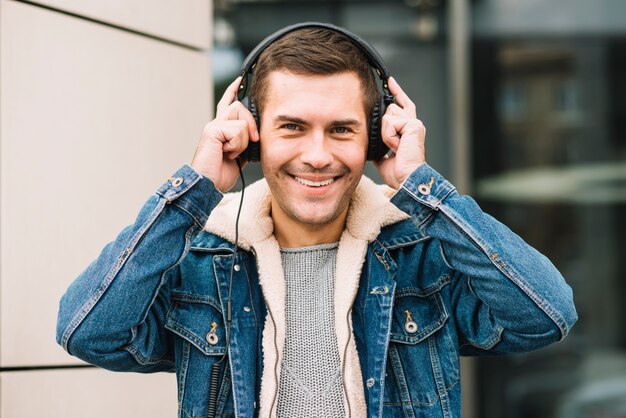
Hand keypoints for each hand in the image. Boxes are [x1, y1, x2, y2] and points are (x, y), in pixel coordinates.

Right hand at [191, 77, 258, 191]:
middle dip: (252, 125)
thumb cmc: (220, 174)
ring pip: (242, 120)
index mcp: (221, 129)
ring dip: (243, 140)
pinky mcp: (212, 130)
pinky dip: (237, 145)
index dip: (233, 91)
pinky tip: (227, 153)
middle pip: (240, 107)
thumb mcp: (239, 156)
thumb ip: (245, 143)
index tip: (239, 80)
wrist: (208, 184)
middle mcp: (216, 124)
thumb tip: (256, 136)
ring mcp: (213, 126)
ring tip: (232, 153)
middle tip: (252, 141)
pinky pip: (238, 130)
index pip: (228, 104)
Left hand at [373, 77, 425, 189]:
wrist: (406, 179)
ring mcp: (414, 124)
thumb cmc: (398, 173)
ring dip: (385, 134)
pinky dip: (389, 137)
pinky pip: (390, 123)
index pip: (402, 105)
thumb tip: (371, 143)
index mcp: (408, 130)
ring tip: (395, 148)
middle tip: (393, 146)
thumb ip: (379, 145)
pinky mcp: (414, 125)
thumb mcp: (383, 157)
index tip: (390, 81)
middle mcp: (413, 124)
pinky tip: (397, 146)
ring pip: (387, 116)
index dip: (397, 93)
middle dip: (384, 127)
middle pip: (390, 109)